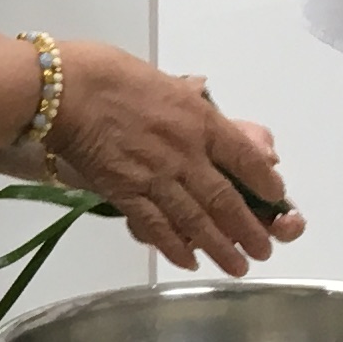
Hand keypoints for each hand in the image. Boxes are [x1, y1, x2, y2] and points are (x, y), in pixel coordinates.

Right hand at [45, 41, 302, 274]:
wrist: (65, 90)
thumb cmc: (111, 74)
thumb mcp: (165, 80)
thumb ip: (188, 100)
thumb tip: (203, 100)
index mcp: (201, 121)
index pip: (246, 158)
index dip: (266, 182)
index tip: (277, 197)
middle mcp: (186, 154)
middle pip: (227, 199)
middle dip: (250, 230)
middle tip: (264, 250)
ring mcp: (156, 177)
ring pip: (197, 221)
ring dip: (221, 247)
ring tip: (238, 267)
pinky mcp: (125, 193)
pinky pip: (156, 226)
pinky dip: (174, 247)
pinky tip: (189, 261)